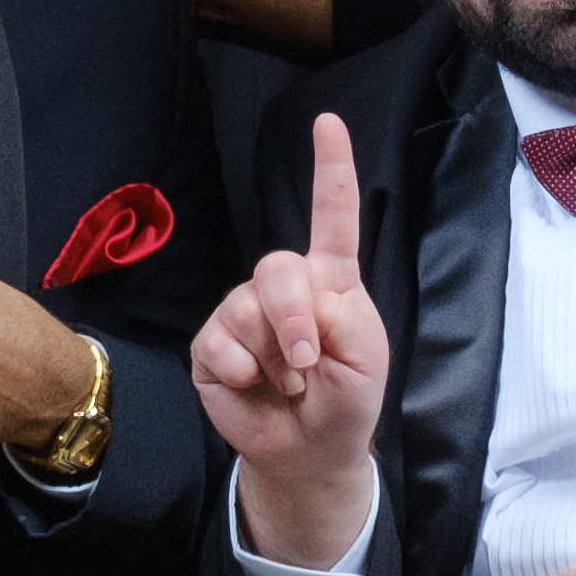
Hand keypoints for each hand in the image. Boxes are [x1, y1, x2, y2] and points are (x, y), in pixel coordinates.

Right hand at [191, 110, 390, 569]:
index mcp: (329, 283)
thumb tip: (287, 314)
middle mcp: (283, 289)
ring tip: (287, 384)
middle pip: (276, 267)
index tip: (327, 122)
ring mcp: (241, 314)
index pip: (330, 218)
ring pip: (244, 310)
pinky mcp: (211, 346)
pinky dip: (240, 372)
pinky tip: (252, 387)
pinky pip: (218, 345)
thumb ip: (340, 319)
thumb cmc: (345, 399)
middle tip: (306, 366)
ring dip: (272, 358)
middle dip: (291, 318)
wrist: (309, 453)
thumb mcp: (365, 358)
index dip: (331, 170)